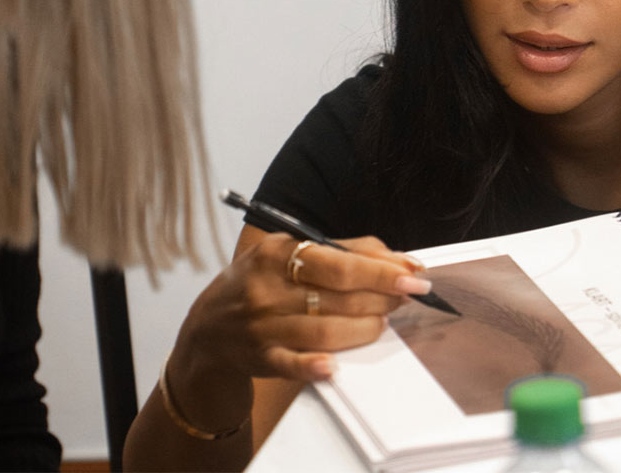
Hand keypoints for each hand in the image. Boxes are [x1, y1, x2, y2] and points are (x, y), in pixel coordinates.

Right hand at [174, 229, 430, 386]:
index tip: (413, 274)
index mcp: (276, 253)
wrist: (207, 329)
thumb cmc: (259, 283)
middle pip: (338, 294)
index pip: (338, 261)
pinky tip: (335, 367)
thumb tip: (394, 259)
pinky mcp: (261, 358)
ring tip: (383, 322)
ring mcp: (263, 325)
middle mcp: (268, 287)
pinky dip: (314, 366)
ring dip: (363, 328)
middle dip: (381, 296)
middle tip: (406, 297)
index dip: (381, 270)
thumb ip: (339, 252)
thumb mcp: (286, 254)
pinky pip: (291, 364)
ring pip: (324, 330)